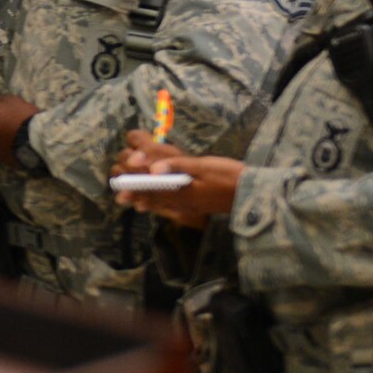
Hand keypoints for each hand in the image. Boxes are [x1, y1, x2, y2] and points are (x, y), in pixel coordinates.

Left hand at [110, 132, 242, 226]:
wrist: (252, 194)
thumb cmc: (229, 177)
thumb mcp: (204, 167)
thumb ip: (178, 166)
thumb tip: (154, 169)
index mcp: (182, 191)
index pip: (153, 189)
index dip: (136, 186)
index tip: (120, 186)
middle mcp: (184, 201)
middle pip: (156, 198)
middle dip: (138, 195)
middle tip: (119, 196)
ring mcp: (192, 204)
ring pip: (165, 203)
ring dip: (148, 201)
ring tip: (133, 204)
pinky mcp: (200, 204)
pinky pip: (177, 206)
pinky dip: (165, 206)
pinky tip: (162, 206)